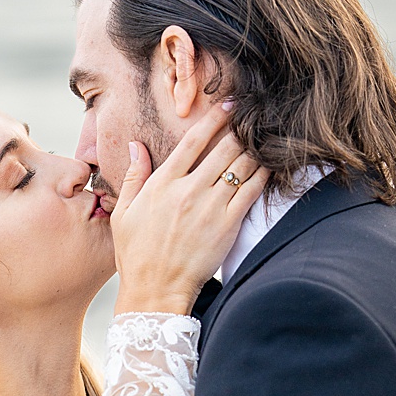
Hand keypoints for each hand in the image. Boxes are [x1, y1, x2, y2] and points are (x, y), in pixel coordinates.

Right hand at [110, 102, 269, 315]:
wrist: (155, 290)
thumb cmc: (136, 255)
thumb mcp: (124, 214)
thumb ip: (133, 176)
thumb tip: (136, 146)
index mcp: (162, 184)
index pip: (193, 141)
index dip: (215, 119)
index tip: (229, 105)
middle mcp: (188, 190)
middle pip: (224, 148)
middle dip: (242, 128)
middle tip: (255, 116)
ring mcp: (210, 207)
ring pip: (242, 165)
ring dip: (256, 147)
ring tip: (266, 135)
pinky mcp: (228, 224)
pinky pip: (252, 190)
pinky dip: (264, 173)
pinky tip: (270, 163)